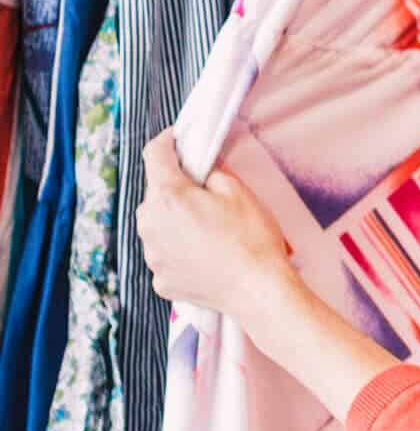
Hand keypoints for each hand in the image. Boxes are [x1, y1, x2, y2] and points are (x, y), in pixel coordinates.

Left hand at [137, 131, 306, 330]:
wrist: (258, 290)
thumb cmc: (252, 239)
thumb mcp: (239, 191)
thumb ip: (213, 171)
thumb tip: (202, 167)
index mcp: (168, 196)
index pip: (154, 155)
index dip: (166, 142)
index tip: (176, 140)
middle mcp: (150, 224)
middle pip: (156, 195)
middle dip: (177, 191)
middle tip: (209, 198)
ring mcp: (152, 255)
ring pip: (158, 226)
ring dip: (176, 223)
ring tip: (211, 233)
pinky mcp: (160, 280)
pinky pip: (165, 255)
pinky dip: (180, 252)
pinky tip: (207, 256)